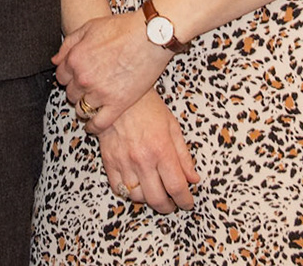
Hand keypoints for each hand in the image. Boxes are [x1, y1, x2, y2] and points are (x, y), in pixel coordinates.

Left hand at [52, 11, 171, 133]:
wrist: (150, 37)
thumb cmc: (122, 29)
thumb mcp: (89, 27)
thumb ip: (69, 44)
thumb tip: (55, 60)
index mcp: (75, 59)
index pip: (61, 77)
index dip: (69, 77)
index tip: (76, 77)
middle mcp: (83, 78)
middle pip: (71, 94)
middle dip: (77, 91)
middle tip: (88, 87)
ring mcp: (100, 93)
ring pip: (82, 109)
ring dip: (85, 107)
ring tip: (92, 103)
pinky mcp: (117, 104)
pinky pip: (99, 123)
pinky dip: (93, 127)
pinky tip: (93, 125)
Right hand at [96, 92, 198, 214]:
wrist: (117, 94)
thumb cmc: (147, 106)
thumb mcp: (172, 126)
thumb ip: (183, 155)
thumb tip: (193, 179)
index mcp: (161, 149)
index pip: (177, 187)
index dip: (185, 200)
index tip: (188, 203)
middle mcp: (142, 158)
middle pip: (157, 199)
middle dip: (168, 207)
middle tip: (173, 204)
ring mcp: (123, 161)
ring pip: (137, 197)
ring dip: (148, 199)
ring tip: (154, 192)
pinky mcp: (108, 160)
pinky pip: (118, 188)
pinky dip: (128, 192)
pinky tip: (136, 185)